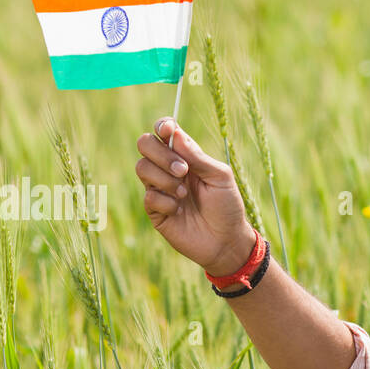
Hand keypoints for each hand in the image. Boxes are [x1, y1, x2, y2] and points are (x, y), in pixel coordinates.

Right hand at [135, 118, 254, 274]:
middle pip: (145, 144)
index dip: (162, 127)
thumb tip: (174, 133)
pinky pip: (149, 196)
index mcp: (186, 156)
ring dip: (164, 179)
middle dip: (161, 154)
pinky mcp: (155, 211)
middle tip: (183, 170)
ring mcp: (159, 189)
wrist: (227, 241)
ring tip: (184, 194)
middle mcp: (168, 169)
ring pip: (142, 168)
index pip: (165, 132)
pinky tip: (179, 210)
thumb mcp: (220, 177)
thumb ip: (197, 156)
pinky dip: (166, 202)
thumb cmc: (227, 206)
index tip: (167, 131)